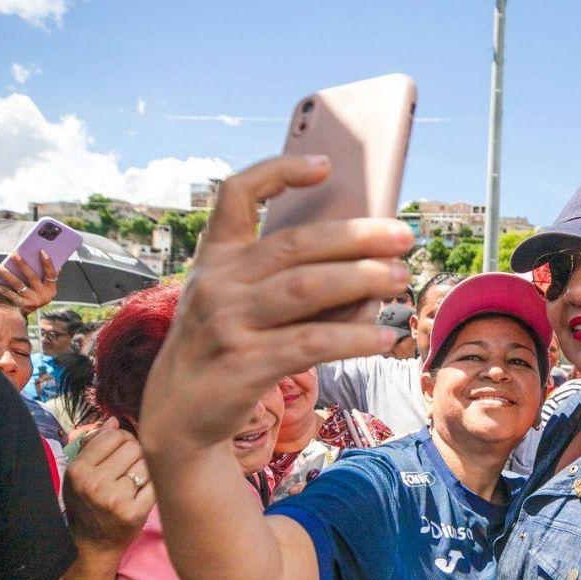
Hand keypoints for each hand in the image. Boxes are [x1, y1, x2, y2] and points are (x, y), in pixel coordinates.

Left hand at [0, 250, 58, 312]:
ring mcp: (32, 302)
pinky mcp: (20, 307)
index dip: (47, 263)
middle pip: (32, 277)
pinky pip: (9, 295)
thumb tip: (55, 264)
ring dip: (6, 273)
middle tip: (13, 253)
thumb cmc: (34, 296)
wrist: (22, 318)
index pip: (51, 274)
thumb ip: (47, 277)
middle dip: (22, 264)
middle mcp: (43, 297)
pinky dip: (1, 288)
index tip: (41, 251)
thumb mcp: (43, 288)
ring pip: (18, 284)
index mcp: (51, 290)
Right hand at [62, 419, 154, 558]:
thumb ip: (93, 445)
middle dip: (135, 454)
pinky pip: (155, 482)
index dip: (122, 440)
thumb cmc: (87, 503)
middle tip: (130, 468)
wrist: (93, 544)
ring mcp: (116, 499)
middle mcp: (95, 484)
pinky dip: (153, 484)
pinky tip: (143, 492)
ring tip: (135, 480)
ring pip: (147, 462)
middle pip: (133, 447)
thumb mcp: (79, 474)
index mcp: (78, 470)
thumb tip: (114, 420)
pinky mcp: (135, 512)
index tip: (121, 452)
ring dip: (145, 468)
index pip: (113, 436)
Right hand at [138, 154, 412, 456]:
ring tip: (400, 278)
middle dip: (356, 236)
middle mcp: (216, 282)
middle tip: (404, 237)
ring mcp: (226, 322)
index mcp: (214, 256)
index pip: (236, 193)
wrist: (177, 415)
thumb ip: (286, 280)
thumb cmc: (224, 347)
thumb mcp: (237, 302)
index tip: (326, 164)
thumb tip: (367, 265)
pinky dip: (353, 337)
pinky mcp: (243, 363)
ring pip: (307, 288)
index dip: (279, 171)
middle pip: (295, 243)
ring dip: (363, 280)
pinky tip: (382, 336)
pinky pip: (311, 342)